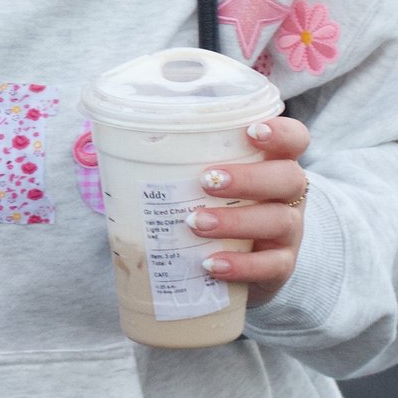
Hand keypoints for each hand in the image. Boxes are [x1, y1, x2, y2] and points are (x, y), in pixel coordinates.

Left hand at [193, 116, 311, 305]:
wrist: (244, 262)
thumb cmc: (216, 205)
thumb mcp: (205, 178)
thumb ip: (175, 157)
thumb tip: (102, 135)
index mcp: (272, 162)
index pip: (295, 139)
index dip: (280, 133)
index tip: (250, 131)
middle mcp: (288, 195)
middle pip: (288, 178)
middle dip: (248, 177)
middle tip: (207, 180)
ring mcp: (289, 232)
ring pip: (278, 221)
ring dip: (235, 221)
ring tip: (195, 222)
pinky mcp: (281, 267)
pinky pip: (271, 266)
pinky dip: (240, 266)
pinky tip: (210, 264)